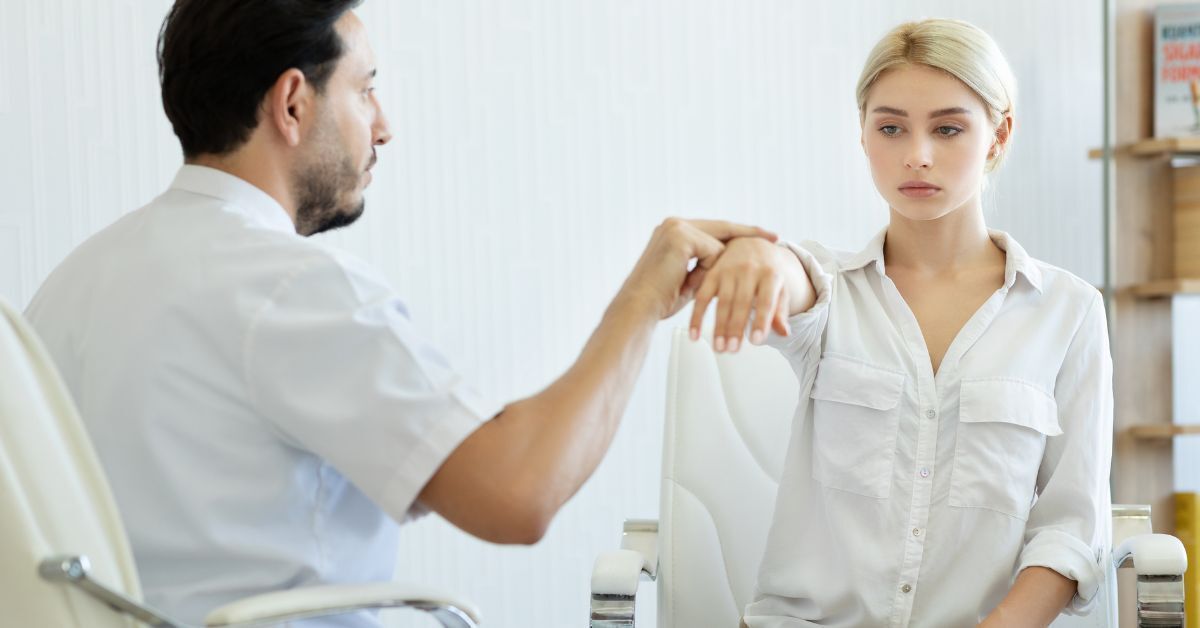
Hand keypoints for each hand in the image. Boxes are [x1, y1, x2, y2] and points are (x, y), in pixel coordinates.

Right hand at [618, 218, 776, 319]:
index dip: (737, 234)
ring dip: (712, 268)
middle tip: (775, 235)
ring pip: (717, 244)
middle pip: (721, 228)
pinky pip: (712, 252)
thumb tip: (726, 265)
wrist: (639, 305)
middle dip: (748, 233)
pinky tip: (685, 279)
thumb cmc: (660, 299)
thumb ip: (706, 267)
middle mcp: (673, 224)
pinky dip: (706, 270)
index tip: (762, 236)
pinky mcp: (681, 237)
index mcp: (673, 232)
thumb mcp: (688, 279)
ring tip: (692, 279)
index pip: (713, 230)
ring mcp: (676, 228)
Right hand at [688, 236, 809, 352]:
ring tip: (719, 348)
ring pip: (722, 301)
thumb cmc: (768, 272)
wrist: (752, 244)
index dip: (761, 321)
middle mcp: (749, 269)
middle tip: (732, 350)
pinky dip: (697, 316)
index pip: (766, 300)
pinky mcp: (712, 273)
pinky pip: (703, 296)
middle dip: (735, 328)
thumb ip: (779, 310)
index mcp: (770, 273)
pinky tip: (695, 335)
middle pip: (741, 302)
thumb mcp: (779, 288)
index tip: (756, 341)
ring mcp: (728, 270)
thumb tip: (784, 333)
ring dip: (718, 326)